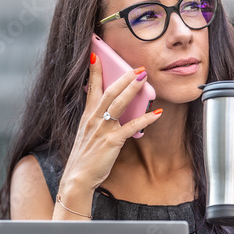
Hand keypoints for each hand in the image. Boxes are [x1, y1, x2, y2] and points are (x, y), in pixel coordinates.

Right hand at [60, 52, 162, 191]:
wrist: (77, 178)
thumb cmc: (84, 159)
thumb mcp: (87, 135)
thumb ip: (98, 121)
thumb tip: (112, 112)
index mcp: (87, 117)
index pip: (91, 88)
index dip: (94, 71)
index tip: (96, 55)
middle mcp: (94, 120)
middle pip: (109, 91)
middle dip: (123, 77)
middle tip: (137, 67)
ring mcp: (102, 129)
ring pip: (118, 103)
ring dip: (132, 89)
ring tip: (144, 78)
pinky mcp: (112, 142)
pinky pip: (131, 126)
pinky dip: (145, 119)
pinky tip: (156, 113)